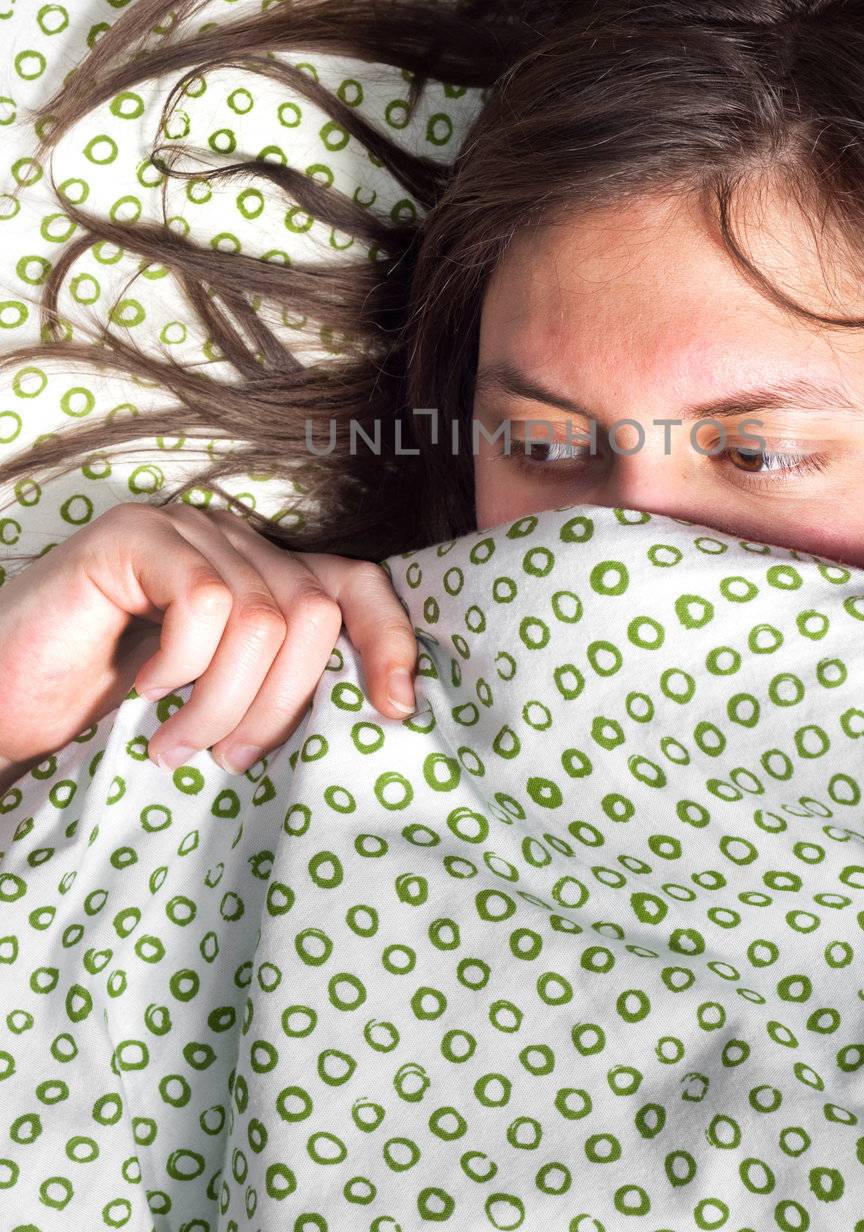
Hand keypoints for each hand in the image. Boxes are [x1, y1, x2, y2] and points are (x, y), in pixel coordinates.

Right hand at [0, 500, 419, 784]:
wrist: (3, 703)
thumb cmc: (106, 712)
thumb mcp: (215, 705)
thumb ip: (277, 689)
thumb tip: (376, 718)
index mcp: (264, 575)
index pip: (357, 584)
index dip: (391, 640)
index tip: (397, 712)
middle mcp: (233, 540)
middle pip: (314, 612)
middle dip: (283, 703)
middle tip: (232, 758)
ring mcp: (185, 530)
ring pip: (264, 617)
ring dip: (223, 702)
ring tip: (176, 744)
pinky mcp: (136, 535)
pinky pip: (204, 602)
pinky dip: (180, 666)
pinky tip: (145, 688)